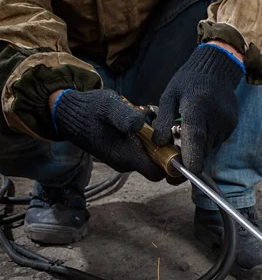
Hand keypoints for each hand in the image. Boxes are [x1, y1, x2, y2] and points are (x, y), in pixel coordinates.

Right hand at [50, 89, 164, 180]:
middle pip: (156, 164)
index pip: (158, 173)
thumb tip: (141, 124)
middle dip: (163, 146)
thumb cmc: (90, 109)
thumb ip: (126, 117)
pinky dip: (144, 139)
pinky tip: (139, 122)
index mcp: (126, 157)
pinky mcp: (119, 153)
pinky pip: (139, 150)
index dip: (171, 164)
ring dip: (153, 140)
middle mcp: (125, 163)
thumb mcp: (109, 106)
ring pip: (148, 156)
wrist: (68, 114)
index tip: (175, 145)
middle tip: (160, 125)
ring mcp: (122, 160)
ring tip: (148, 119)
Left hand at [152, 43, 244, 174]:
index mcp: (196, 108)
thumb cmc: (187, 82)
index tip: (185, 172)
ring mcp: (226, 124)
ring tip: (188, 131)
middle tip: (173, 159)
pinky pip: (216, 142)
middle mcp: (215, 118)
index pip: (196, 137)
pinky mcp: (231, 127)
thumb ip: (163, 120)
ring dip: (197, 148)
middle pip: (202, 150)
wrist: (216, 70)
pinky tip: (202, 125)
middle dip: (189, 159)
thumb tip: (159, 144)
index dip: (191, 157)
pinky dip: (206, 140)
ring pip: (209, 148)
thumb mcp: (169, 96)